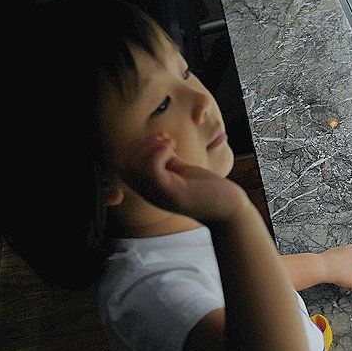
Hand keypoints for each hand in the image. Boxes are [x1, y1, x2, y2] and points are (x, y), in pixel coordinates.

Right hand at [118, 133, 246, 222]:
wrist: (228, 209)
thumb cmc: (207, 190)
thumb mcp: (180, 170)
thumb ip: (165, 160)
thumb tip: (157, 142)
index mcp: (149, 187)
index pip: (123, 164)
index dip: (137, 146)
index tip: (161, 141)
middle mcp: (149, 193)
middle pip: (124, 163)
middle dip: (141, 143)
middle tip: (166, 141)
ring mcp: (159, 195)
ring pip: (133, 165)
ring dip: (150, 145)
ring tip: (171, 144)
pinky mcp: (172, 194)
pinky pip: (150, 169)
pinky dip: (158, 151)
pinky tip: (173, 148)